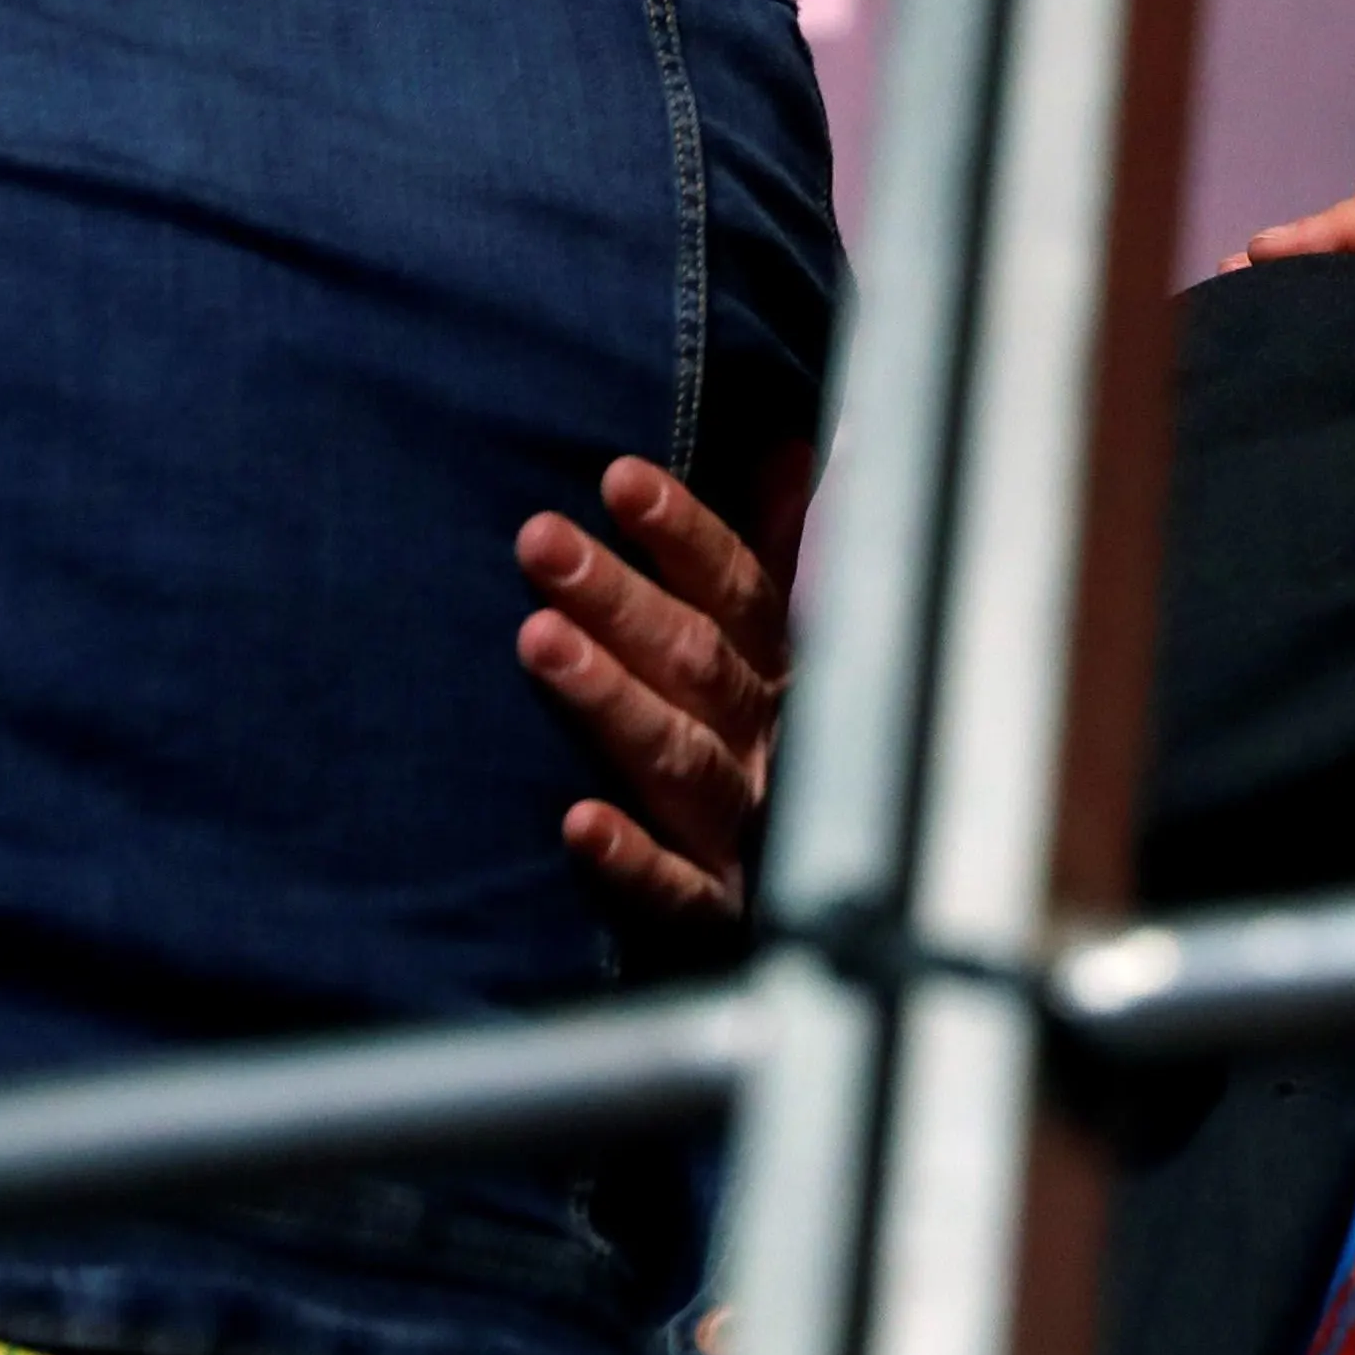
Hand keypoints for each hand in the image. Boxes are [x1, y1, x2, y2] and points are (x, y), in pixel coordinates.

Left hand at [518, 444, 810, 931]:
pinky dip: (632, 859)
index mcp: (782, 672)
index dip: (682, 532)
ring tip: (538, 640)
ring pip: (681, 754)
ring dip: (614, 697)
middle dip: (620, 595)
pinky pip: (675, 889)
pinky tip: (577, 824)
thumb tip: (789, 444)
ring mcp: (744, 825)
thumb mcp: (782, 645)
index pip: (737, 587)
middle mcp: (767, 740)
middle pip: (697, 659)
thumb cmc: (763, 746)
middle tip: (540, 539)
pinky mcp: (716, 910)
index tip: (617, 477)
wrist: (816, 902)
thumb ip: (783, 548)